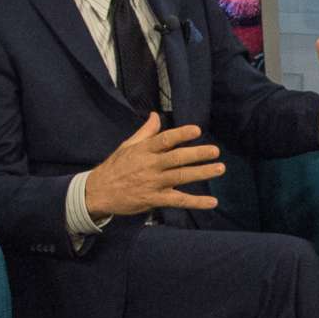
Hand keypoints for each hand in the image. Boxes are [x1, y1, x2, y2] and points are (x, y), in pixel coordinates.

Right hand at [89, 114, 225, 216]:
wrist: (98, 192)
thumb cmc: (115, 166)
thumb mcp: (128, 145)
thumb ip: (145, 131)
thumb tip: (155, 115)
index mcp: (144, 150)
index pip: (165, 139)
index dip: (181, 134)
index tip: (197, 130)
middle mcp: (150, 165)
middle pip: (177, 158)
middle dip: (197, 154)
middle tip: (215, 151)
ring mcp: (153, 183)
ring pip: (180, 177)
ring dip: (201, 173)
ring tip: (220, 168)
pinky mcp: (154, 199)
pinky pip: (178, 200)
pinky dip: (196, 202)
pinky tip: (212, 202)